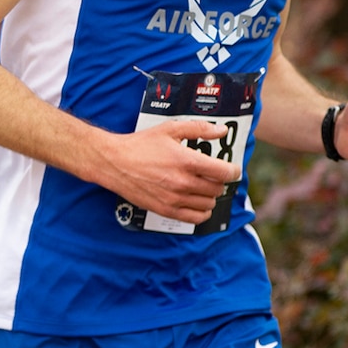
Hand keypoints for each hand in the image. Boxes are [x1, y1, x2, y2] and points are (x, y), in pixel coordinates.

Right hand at [105, 120, 240, 225]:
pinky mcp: (166, 210)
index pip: (225, 172)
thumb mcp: (170, 129)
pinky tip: (198, 203)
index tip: (231, 168)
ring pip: (208, 203)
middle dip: (218, 180)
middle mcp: (183, 182)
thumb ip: (199, 129)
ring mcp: (175, 198)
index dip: (233, 170)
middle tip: (211, 174)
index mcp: (187, 161)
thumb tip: (221, 131)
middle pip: (217, 188)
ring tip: (202, 186)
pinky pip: (195, 218)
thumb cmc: (140, 145)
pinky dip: (202, 212)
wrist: (114, 162)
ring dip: (210, 195)